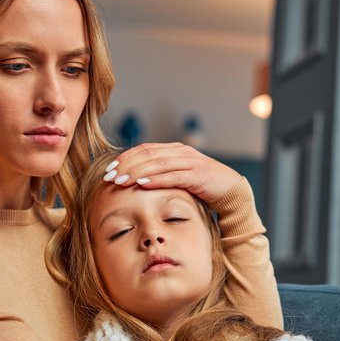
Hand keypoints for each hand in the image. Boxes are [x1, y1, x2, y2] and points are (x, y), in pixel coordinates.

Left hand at [102, 142, 241, 203]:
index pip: (144, 149)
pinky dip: (156, 179)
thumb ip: (161, 175)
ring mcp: (190, 162)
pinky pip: (173, 176)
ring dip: (136, 172)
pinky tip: (141, 184)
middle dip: (126, 166)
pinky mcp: (198, 175)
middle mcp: (181, 152)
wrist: (230, 190)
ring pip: (157, 164)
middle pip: (147, 155)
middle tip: (109, 177)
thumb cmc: (201, 187)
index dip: (125, 158)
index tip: (109, 170)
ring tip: (120, 181)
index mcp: (174, 150)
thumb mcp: (178, 178)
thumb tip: (134, 181)